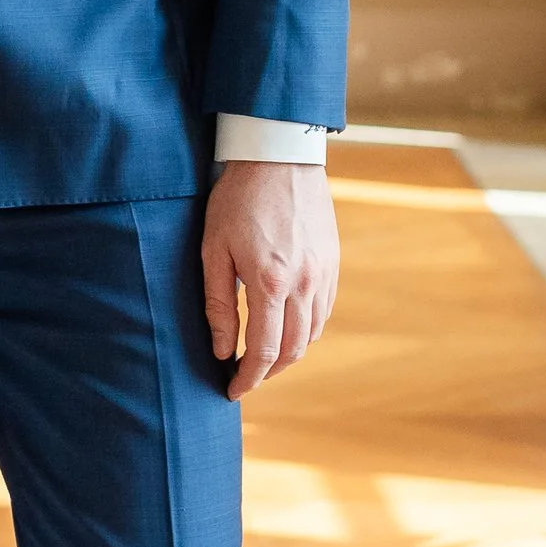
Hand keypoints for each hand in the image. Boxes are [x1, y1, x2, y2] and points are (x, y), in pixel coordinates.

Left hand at [201, 162, 339, 398]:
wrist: (280, 156)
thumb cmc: (237, 200)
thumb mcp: (213, 249)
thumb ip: (218, 303)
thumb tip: (221, 349)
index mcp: (270, 282)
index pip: (263, 350)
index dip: (248, 377)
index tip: (231, 389)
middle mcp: (304, 284)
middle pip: (292, 350)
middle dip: (267, 373)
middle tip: (244, 378)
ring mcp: (323, 274)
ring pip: (312, 334)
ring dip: (288, 355)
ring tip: (262, 358)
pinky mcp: (332, 263)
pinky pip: (324, 312)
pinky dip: (306, 331)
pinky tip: (286, 329)